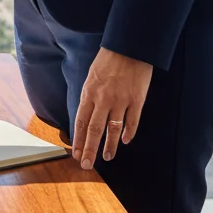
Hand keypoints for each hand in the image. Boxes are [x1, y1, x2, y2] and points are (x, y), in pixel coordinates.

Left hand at [72, 47, 151, 168]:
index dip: (78, 140)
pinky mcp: (137, 101)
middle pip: (94, 130)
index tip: (75, 153)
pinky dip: (128, 133)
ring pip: (113, 130)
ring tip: (107, 158)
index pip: (81, 122)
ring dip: (109, 146)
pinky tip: (124, 141)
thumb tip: (86, 115)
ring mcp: (121, 101)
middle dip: (89, 150)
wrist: (129, 47)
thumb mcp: (92, 76)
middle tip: (86, 165)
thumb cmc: (108, 60)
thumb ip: (90, 96)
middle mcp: (103, 99)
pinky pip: (132, 122)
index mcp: (89, 92)